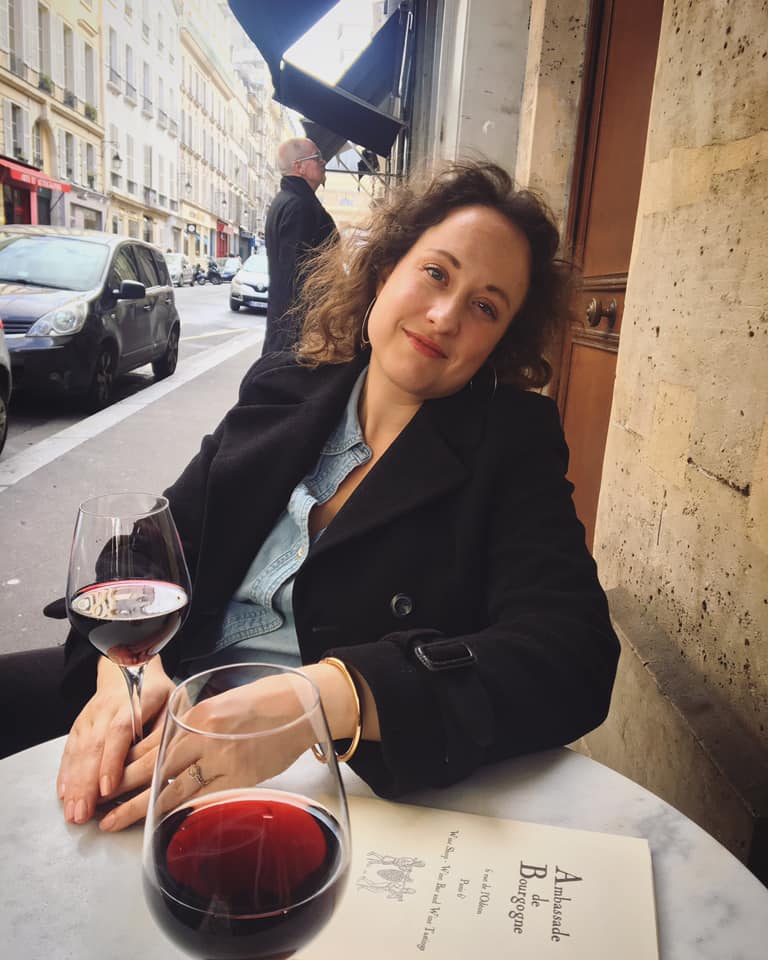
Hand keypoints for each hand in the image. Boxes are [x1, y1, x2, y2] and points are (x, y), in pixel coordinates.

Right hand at [57, 656, 173, 825]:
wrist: (129, 666)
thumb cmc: (157, 691)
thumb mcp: (173, 702)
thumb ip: (169, 729)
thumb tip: (168, 764)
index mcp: (136, 701)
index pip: (120, 731)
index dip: (112, 760)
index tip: (107, 788)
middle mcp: (108, 708)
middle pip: (95, 746)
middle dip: (87, 783)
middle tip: (84, 813)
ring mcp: (91, 716)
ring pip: (79, 750)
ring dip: (75, 783)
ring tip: (74, 812)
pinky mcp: (80, 724)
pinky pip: (70, 749)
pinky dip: (66, 773)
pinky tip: (64, 793)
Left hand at [98, 672, 317, 831]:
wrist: (300, 704)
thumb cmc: (261, 703)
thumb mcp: (220, 706)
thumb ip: (193, 727)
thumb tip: (165, 753)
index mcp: (196, 715)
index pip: (151, 744)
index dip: (126, 766)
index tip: (107, 782)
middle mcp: (204, 736)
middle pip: (155, 769)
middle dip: (125, 791)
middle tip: (102, 809)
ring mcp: (223, 759)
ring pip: (175, 789)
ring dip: (143, 808)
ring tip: (117, 821)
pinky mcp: (242, 778)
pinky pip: (205, 799)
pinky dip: (183, 812)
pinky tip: (164, 823)